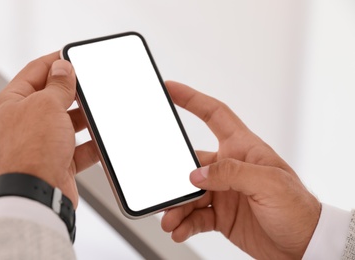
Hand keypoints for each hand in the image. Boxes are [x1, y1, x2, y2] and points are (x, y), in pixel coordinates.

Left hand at [0, 52, 98, 207]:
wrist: (35, 195)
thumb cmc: (30, 152)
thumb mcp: (46, 106)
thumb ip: (58, 85)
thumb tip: (63, 67)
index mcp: (13, 102)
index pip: (37, 71)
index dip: (57, 61)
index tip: (76, 56)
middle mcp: (25, 122)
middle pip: (55, 98)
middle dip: (75, 93)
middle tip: (92, 85)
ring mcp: (41, 143)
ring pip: (69, 123)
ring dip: (85, 120)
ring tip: (100, 113)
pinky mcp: (57, 161)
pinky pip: (79, 148)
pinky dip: (92, 145)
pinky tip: (103, 141)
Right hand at [161, 81, 320, 258]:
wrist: (304, 246)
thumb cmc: (298, 209)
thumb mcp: (270, 184)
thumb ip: (232, 174)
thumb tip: (197, 174)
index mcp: (243, 148)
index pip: (215, 114)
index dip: (192, 99)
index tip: (170, 89)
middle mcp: (230, 167)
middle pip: (191, 162)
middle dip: (174, 176)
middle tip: (165, 190)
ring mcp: (224, 192)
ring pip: (189, 193)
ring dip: (177, 206)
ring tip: (171, 220)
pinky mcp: (221, 214)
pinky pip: (195, 215)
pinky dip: (184, 223)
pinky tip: (180, 229)